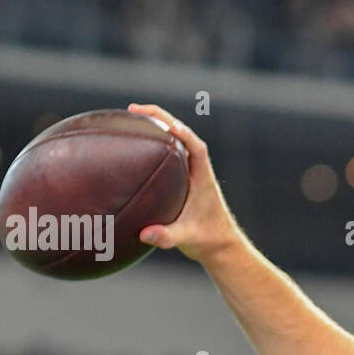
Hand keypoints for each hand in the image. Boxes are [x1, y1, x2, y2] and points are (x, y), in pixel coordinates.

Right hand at [127, 103, 245, 265]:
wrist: (221, 245)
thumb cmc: (208, 240)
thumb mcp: (187, 240)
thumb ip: (167, 237)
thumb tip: (145, 234)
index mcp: (203, 178)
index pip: (196, 147)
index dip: (183, 133)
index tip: (167, 124)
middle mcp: (198, 170)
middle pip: (182, 134)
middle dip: (160, 118)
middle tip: (134, 109)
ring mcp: (191, 172)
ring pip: (176, 141)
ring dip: (157, 125)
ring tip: (131, 116)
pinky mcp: (184, 178)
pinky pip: (169, 152)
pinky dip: (154, 142)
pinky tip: (134, 142)